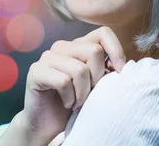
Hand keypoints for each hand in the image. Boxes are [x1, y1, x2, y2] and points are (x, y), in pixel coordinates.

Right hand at [15, 26, 126, 144]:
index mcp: (78, 45)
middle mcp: (62, 47)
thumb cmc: (75, 104)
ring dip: (83, 93)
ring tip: (78, 103)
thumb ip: (106, 70)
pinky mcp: (36, 71)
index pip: (103, 33)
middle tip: (89, 95)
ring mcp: (47, 57)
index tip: (119, 72)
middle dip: (97, 78)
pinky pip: (63, 81)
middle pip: (94, 51)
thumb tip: (122, 64)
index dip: (116, 50)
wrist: (47, 125)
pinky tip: (67, 104)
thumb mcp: (96, 86)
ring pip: (79, 69)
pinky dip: (70, 98)